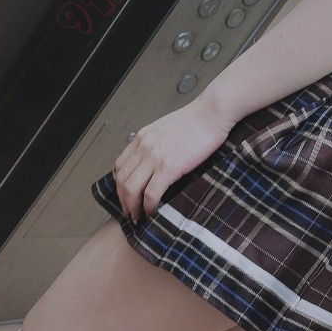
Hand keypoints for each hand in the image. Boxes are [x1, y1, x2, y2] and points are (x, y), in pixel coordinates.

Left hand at [112, 97, 236, 221]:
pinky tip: (153, 212)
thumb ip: (156, 143)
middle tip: (130, 212)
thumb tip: (156, 160)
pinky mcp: (169, 167)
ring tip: (138, 217)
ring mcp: (155, 157)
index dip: (120, 185)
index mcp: (142, 137)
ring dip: (132, 207)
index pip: (120, 165)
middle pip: (122, 180)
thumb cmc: (197, 121)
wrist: (211, 113)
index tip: (126, 195)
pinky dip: (149, 206)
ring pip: (132, 189)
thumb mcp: (167, 128)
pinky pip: (151, 193)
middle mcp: (143, 147)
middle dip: (123, 200)